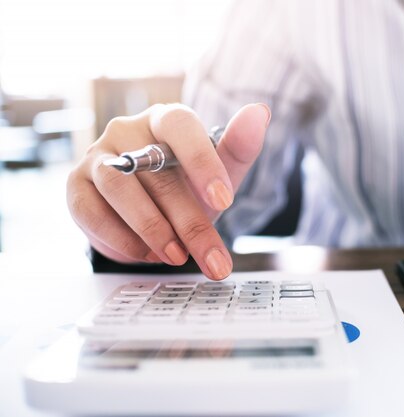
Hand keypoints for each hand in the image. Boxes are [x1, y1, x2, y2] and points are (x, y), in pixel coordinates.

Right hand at [67, 103, 270, 279]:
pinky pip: (90, 211)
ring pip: (120, 190)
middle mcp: (127, 131)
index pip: (180, 126)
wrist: (150, 206)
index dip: (202, 162)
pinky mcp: (76, 186)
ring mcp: (97, 156)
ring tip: (179, 256)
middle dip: (190, 223)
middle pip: (157, 174)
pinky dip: (120, 238)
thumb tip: (260, 111)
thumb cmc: (188, 183)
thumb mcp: (220, 170)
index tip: (224, 200)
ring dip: (152, 229)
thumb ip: (239, 146)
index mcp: (165, 119)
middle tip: (214, 258)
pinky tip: (146, 254)